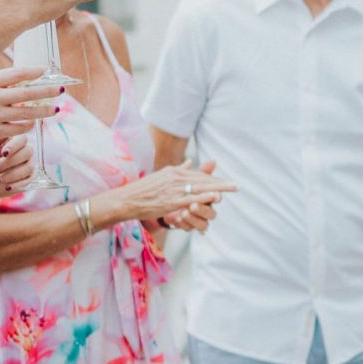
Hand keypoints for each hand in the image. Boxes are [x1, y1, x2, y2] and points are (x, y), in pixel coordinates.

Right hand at [0, 66, 56, 150]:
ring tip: (55, 109)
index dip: (33, 72)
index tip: (45, 70)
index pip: (15, 74)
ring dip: (44, 111)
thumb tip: (24, 80)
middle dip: (47, 91)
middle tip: (61, 89)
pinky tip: (33, 123)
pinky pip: (18, 128)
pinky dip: (28, 125)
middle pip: (26, 93)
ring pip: (26, 113)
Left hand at [0, 134, 33, 197]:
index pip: (21, 138)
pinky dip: (17, 184)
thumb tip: (4, 130)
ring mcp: (26, 164)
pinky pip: (28, 180)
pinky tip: (6, 187)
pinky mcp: (27, 178)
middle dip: (11, 161)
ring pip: (28, 167)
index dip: (14, 145)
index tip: (3, 153)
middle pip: (28, 152)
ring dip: (12, 174)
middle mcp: (22, 151)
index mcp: (12, 141)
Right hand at [120, 164, 235, 225]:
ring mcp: (174, 189)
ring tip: (231, 190)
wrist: (126, 200)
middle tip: (236, 186)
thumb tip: (189, 162)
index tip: (226, 182)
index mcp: (174, 172)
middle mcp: (176, 177)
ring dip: (218, 189)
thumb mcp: (161, 176)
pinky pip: (191, 198)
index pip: (198, 174)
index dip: (214, 179)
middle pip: (203, 179)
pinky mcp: (171, 201)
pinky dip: (204, 197)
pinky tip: (215, 197)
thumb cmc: (143, 191)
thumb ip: (177, 170)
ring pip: (200, 187)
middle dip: (221, 183)